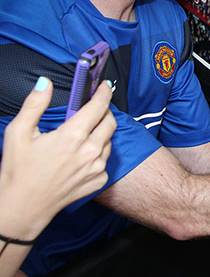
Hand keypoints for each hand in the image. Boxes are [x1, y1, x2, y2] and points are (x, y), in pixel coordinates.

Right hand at [0, 77, 115, 239]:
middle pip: (110, 122)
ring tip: (82, 134)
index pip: (98, 106)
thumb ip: (35, 104)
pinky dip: (98, 153)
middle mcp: (89, 151)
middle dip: (104, 111)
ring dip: (100, 133)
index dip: (104, 93)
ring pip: (109, 141)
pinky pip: (105, 160)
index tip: (105, 86)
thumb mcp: (18, 132)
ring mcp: (96, 168)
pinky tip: (81, 155)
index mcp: (72, 137)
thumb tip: (45, 82)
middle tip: (92, 109)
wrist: (22, 207)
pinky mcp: (98, 181)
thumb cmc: (18, 171)